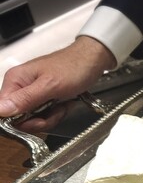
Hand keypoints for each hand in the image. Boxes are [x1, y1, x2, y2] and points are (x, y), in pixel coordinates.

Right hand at [0, 36, 115, 132]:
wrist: (92, 61)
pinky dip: (57, 113)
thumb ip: (26, 99)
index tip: (39, 120)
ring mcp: (33, 94)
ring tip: (62, 105)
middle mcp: (21, 87)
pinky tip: (64, 105)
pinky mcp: (44, 98)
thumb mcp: (50, 85)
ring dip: (52, 116)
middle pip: (20, 118)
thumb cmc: (74, 67)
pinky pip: (46, 115)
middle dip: (41, 119)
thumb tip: (1, 110)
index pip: (4, 110)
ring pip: (35, 119)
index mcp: (15, 80)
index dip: (21, 121)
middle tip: (55, 111)